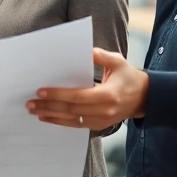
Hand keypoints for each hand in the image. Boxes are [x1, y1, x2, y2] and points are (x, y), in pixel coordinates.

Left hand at [27, 48, 147, 130]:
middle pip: (71, 110)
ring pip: (71, 120)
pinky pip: (76, 125)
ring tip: (34, 111)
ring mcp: (102, 121)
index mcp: (108, 95)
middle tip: (30, 103)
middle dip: (48, 106)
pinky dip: (60, 121)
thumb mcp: (118, 62)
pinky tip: (47, 117)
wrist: (146, 98)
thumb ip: (100, 56)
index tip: (41, 91)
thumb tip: (84, 51)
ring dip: (51, 116)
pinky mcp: (99, 125)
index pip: (78, 96)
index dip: (58, 94)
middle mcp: (104, 111)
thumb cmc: (130, 77)